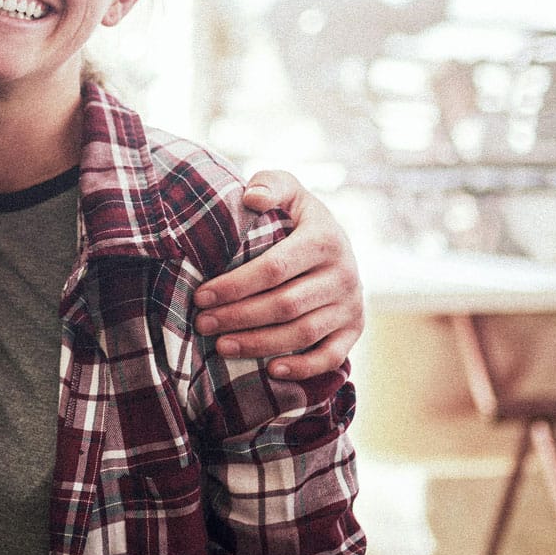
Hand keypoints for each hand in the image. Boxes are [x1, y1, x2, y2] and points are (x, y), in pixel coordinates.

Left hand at [195, 170, 363, 379]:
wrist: (336, 241)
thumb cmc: (296, 215)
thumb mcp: (287, 190)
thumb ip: (269, 184)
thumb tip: (252, 197)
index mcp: (324, 239)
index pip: (274, 268)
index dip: (235, 285)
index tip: (201, 296)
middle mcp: (344, 274)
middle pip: (285, 305)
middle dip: (238, 317)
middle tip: (202, 324)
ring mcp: (351, 304)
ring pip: (302, 333)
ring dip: (260, 344)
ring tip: (221, 346)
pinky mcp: (354, 329)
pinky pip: (331, 357)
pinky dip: (303, 368)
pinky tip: (270, 370)